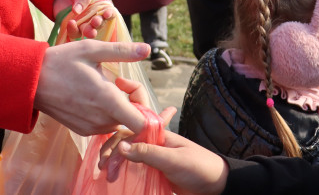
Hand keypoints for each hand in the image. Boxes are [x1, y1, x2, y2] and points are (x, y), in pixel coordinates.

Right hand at [34, 38, 150, 135]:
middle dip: (131, 101)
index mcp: (107, 100)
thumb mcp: (92, 49)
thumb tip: (147, 48)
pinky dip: (104, 113)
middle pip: (131, 121)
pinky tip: (92, 95)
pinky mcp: (82, 130)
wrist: (30, 81)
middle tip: (118, 80)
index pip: (141, 123)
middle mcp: (101, 120)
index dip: (144, 105)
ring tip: (103, 86)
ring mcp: (90, 128)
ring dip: (117, 108)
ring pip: (117, 122)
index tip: (131, 86)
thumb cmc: (61, 61)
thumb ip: (122, 51)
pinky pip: (103, 125)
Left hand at [53, 0, 113, 38]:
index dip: (110, 15)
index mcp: (101, 5)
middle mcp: (93, 16)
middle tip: (95, 22)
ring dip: (88, 32)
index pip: (109, 13)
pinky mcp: (71, 24)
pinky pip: (73, 32)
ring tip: (85, 30)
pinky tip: (71, 24)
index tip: (107, 14)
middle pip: (99, 24)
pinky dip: (73, 30)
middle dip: (98, 25)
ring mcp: (82, 21)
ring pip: (88, 31)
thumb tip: (77, 11)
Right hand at [101, 122, 228, 194]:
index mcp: (157, 135)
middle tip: (102, 170)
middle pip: (126, 144)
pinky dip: (124, 171)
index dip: (114, 143)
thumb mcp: (173, 160)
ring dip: (116, 163)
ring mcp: (154, 158)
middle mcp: (154, 144)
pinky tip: (116, 177)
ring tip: (107, 176)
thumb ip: (148, 153)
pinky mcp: (156, 171)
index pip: (129, 132)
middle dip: (111, 154)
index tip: (103, 158)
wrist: (216, 186)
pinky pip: (136, 168)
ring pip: (129, 157)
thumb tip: (121, 146)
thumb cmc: (199, 167)